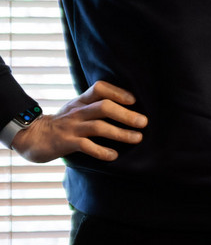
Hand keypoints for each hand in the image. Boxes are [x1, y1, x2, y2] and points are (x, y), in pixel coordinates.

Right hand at [8, 80, 144, 162]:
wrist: (32, 137)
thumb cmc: (64, 124)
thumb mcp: (78, 110)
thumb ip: (96, 107)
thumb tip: (130, 110)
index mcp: (81, 101)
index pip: (99, 88)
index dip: (117, 92)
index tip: (134, 101)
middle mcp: (77, 112)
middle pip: (103, 107)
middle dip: (126, 114)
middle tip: (144, 122)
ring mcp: (71, 127)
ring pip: (98, 126)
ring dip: (120, 133)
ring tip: (137, 138)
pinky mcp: (65, 143)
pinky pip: (86, 146)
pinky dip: (101, 151)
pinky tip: (113, 156)